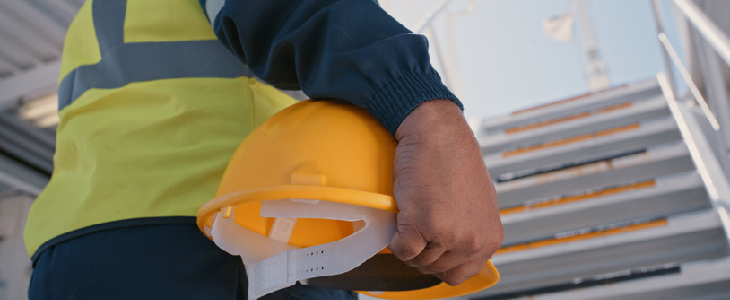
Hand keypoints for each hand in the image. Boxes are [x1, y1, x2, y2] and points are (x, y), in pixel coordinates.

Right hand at [389, 100, 502, 284]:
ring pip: (417, 260)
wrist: (436, 132)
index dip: (440, 262)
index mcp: (490, 237)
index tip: (430, 247)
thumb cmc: (453, 159)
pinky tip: (401, 216)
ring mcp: (448, 235)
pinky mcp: (422, 226)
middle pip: (436, 269)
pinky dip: (394, 238)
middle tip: (417, 226)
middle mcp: (473, 240)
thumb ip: (470, 229)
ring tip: (412, 214)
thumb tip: (453, 248)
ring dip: (408, 242)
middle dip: (422, 252)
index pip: (460, 272)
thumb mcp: (476, 203)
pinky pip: (401, 250)